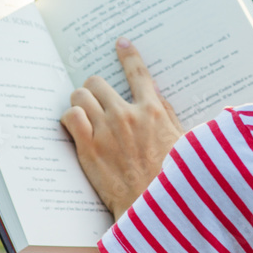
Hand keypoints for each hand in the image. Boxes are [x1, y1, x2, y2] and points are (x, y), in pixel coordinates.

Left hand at [60, 38, 183, 220]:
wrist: (155, 209)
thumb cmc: (172, 180)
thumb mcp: (183, 143)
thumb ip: (168, 117)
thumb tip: (157, 99)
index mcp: (153, 112)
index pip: (139, 73)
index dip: (128, 54)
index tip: (121, 43)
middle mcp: (127, 115)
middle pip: (98, 82)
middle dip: (95, 87)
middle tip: (96, 96)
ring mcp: (105, 131)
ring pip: (80, 96)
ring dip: (80, 100)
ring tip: (83, 109)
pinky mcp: (88, 148)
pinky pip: (70, 118)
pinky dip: (70, 118)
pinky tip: (75, 125)